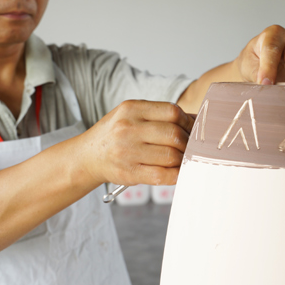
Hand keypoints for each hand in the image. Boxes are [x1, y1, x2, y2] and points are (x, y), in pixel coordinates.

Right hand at [79, 100, 194, 186]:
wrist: (87, 156)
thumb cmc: (115, 134)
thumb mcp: (132, 115)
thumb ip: (160, 115)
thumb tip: (197, 120)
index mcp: (131, 109)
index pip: (172, 112)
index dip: (188, 122)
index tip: (191, 129)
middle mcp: (128, 128)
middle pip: (174, 135)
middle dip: (188, 143)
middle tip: (190, 147)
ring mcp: (127, 152)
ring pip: (171, 156)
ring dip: (183, 159)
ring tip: (183, 159)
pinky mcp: (129, 173)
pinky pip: (162, 175)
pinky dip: (176, 175)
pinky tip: (178, 172)